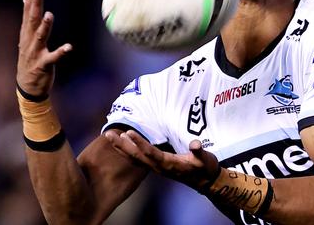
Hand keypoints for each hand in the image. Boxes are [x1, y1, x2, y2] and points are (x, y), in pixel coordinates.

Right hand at [16, 0, 71, 96]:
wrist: (27, 86)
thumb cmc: (29, 59)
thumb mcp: (26, 37)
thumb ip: (28, 19)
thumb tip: (25, 0)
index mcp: (27, 32)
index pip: (28, 9)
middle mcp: (29, 40)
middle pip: (32, 19)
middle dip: (35, 4)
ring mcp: (35, 52)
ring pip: (40, 36)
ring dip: (45, 26)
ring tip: (50, 14)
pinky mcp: (43, 64)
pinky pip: (53, 57)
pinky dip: (60, 52)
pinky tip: (68, 47)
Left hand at [104, 130, 219, 189]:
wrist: (205, 181)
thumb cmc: (204, 168)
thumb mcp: (205, 159)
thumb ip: (199, 152)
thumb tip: (195, 144)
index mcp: (168, 164)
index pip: (151, 152)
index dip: (139, 143)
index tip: (129, 132)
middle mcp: (159, 167)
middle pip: (136, 156)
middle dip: (122, 145)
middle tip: (108, 134)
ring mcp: (156, 167)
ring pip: (135, 157)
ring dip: (121, 147)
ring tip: (109, 136)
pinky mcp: (157, 166)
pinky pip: (138, 158)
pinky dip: (128, 150)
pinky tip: (122, 144)